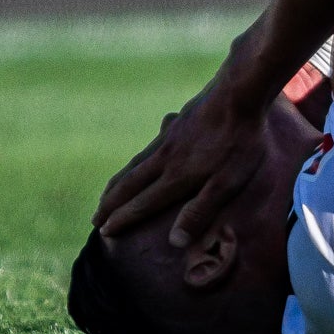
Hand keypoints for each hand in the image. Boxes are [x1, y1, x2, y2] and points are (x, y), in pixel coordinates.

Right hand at [93, 79, 270, 244]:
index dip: (122, 219)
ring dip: (117, 183)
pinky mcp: (177, 123)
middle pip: (130, 185)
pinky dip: (134, 162)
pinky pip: (147, 149)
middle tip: (94, 219)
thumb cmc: (239, 141)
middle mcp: (165, 158)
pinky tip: (139, 160)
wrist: (239, 92)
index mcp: (176, 176)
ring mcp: (169, 138)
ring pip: (135, 165)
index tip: (103, 232)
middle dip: (110, 204)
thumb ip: (200, 210)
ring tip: (107, 195)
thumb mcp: (228, 182)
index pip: (142, 204)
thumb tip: (175, 241)